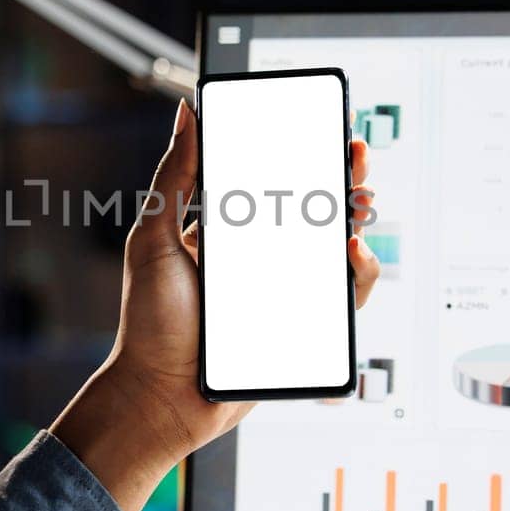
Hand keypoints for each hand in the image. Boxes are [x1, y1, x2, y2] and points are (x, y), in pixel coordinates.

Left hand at [52, 99, 381, 510]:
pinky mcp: (303, 325)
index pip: (270, 180)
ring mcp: (283, 291)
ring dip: (357, 217)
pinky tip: (351, 249)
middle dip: (341, 177)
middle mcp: (257, 259)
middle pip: (312, 208)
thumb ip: (174, 176)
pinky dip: (360, 270)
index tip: (322, 127)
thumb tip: (186, 113)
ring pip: (335, 246)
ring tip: (360, 200)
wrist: (161, 397)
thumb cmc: (149, 324)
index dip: (300, 152)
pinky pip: (344, 294)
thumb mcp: (153, 237)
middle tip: (354, 156)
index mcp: (224, 232)